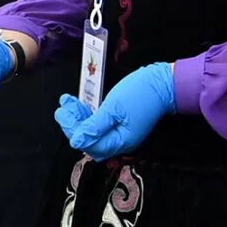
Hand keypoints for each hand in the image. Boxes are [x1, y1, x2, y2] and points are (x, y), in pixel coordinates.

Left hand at [55, 63, 175, 158]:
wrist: (164, 82)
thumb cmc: (143, 92)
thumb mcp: (114, 107)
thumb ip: (94, 126)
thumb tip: (76, 141)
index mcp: (121, 141)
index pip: (89, 144)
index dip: (74, 131)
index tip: (63, 115)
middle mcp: (121, 141)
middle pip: (89, 140)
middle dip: (73, 124)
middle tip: (63, 108)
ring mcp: (120, 132)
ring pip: (92, 131)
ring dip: (78, 118)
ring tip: (68, 102)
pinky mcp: (119, 123)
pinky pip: (99, 124)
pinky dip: (87, 115)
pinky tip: (79, 104)